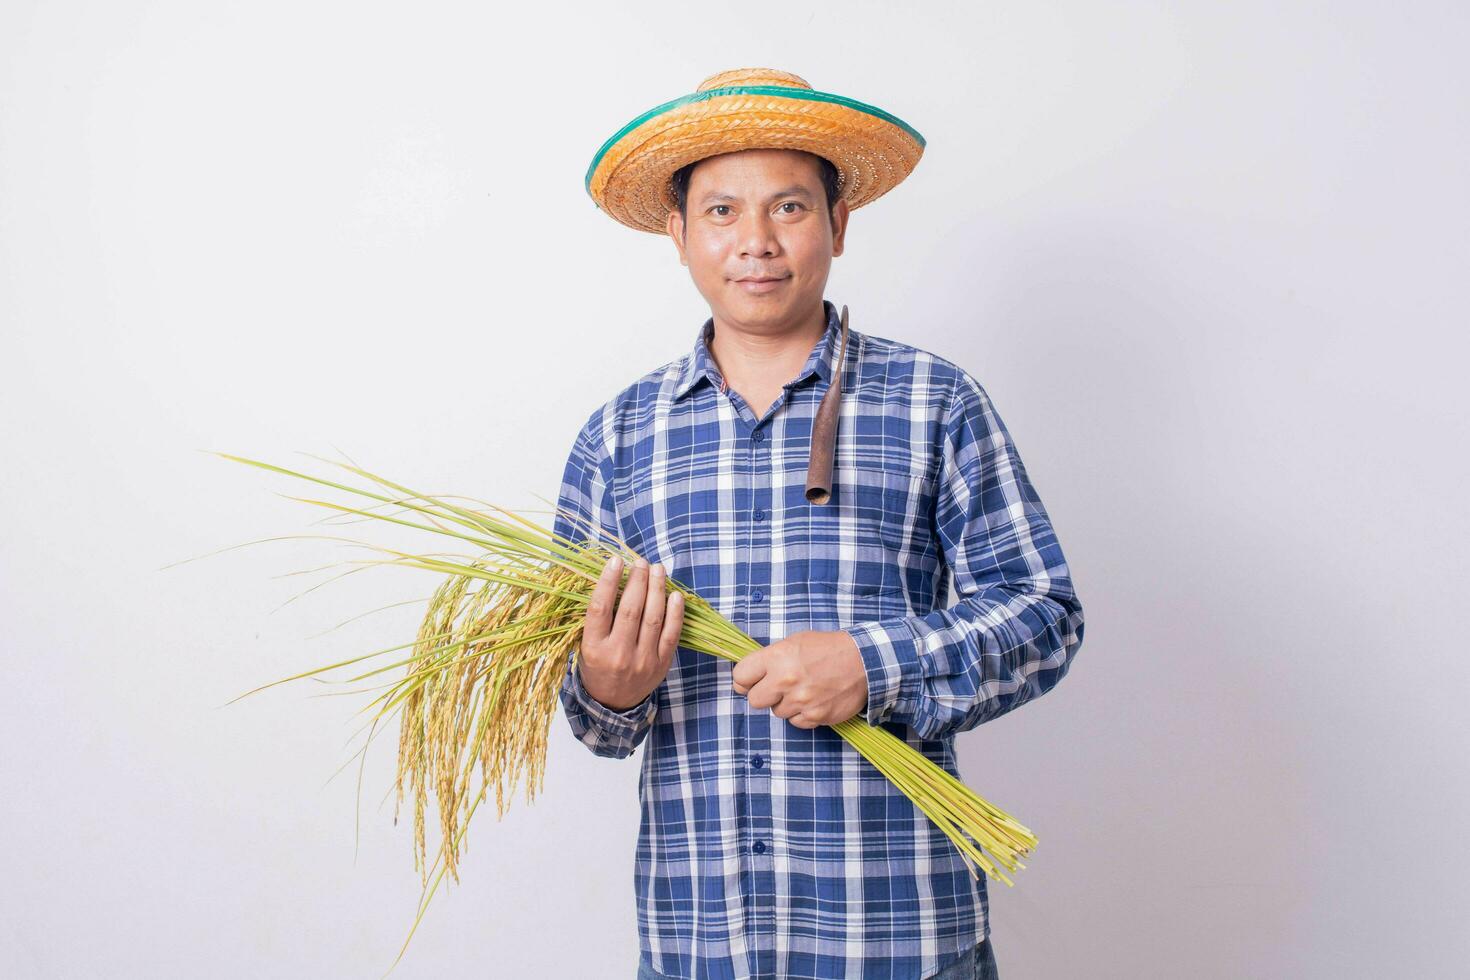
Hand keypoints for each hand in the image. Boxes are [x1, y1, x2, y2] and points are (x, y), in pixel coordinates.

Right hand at [578, 554, 684, 710]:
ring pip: (653, 618)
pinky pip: (672, 634)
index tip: (616, 561)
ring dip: (657, 589)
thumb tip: (612, 579)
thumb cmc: (597, 668)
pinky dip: (676, 612)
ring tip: (658, 570)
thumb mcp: (586, 646)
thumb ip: (597, 619)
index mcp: (594, 648)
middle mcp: (618, 654)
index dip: (608, 581)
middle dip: (638, 580)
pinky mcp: (661, 664)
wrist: (613, 704)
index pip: (600, 608)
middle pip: (630, 609)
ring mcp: (642, 660)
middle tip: (641, 561)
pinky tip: (676, 594)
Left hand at [731, 629, 867, 728]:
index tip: (749, 681)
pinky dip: (802, 714)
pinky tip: (814, 700)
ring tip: (804, 689)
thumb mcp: (794, 642)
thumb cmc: (827, 648)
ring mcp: (801, 701)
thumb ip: (770, 658)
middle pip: (754, 700)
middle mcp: (785, 680)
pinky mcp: (815, 717)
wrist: (864, 661)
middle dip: (763, 694)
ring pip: (777, 712)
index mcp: (777, 657)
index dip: (743, 679)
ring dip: (786, 704)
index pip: (740, 676)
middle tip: (776, 687)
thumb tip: (748, 676)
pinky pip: (796, 722)